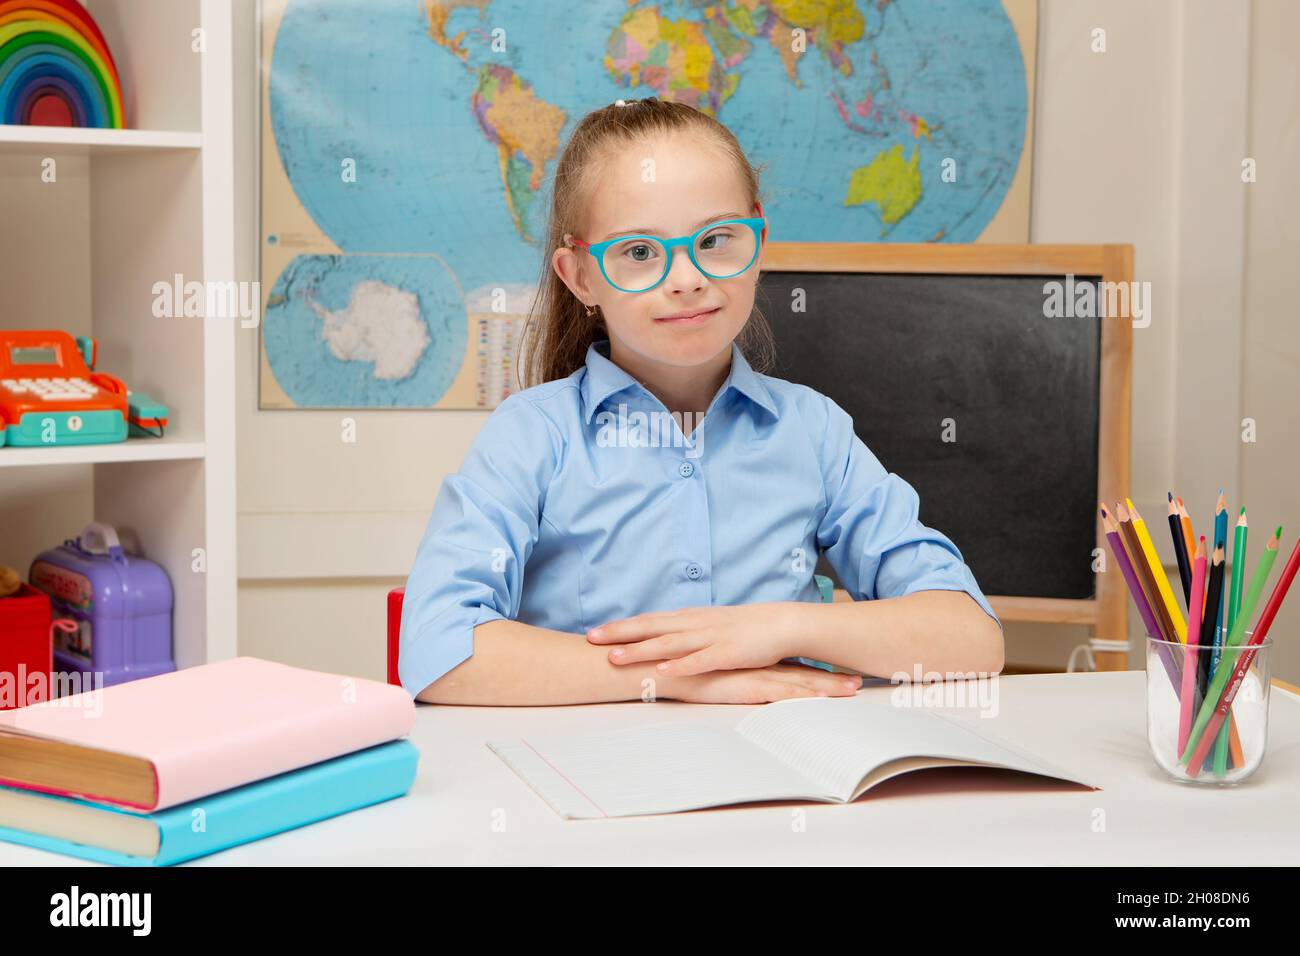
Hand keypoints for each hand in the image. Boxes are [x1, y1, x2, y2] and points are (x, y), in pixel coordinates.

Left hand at [587, 603, 804, 676]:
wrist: (780, 623)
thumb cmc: (744, 628)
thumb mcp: (709, 626)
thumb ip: (686, 633)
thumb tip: (661, 641)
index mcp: (689, 618)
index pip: (648, 620)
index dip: (621, 626)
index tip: (593, 631)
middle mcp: (694, 624)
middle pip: (650, 626)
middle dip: (619, 633)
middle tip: (590, 638)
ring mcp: (710, 637)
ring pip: (669, 643)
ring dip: (640, 650)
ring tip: (614, 657)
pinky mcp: (727, 653)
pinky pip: (700, 660)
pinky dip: (680, 665)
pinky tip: (662, 672)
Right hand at [656, 662, 861, 703]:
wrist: (665, 667)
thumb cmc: (684, 671)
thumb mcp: (710, 671)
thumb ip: (725, 672)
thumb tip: (735, 679)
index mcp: (751, 663)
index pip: (789, 666)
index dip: (815, 670)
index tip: (839, 673)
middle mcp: (758, 666)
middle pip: (802, 672)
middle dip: (832, 678)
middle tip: (860, 682)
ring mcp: (756, 675)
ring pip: (799, 682)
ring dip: (828, 686)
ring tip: (854, 690)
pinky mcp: (748, 686)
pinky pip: (782, 693)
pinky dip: (804, 695)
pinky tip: (823, 698)